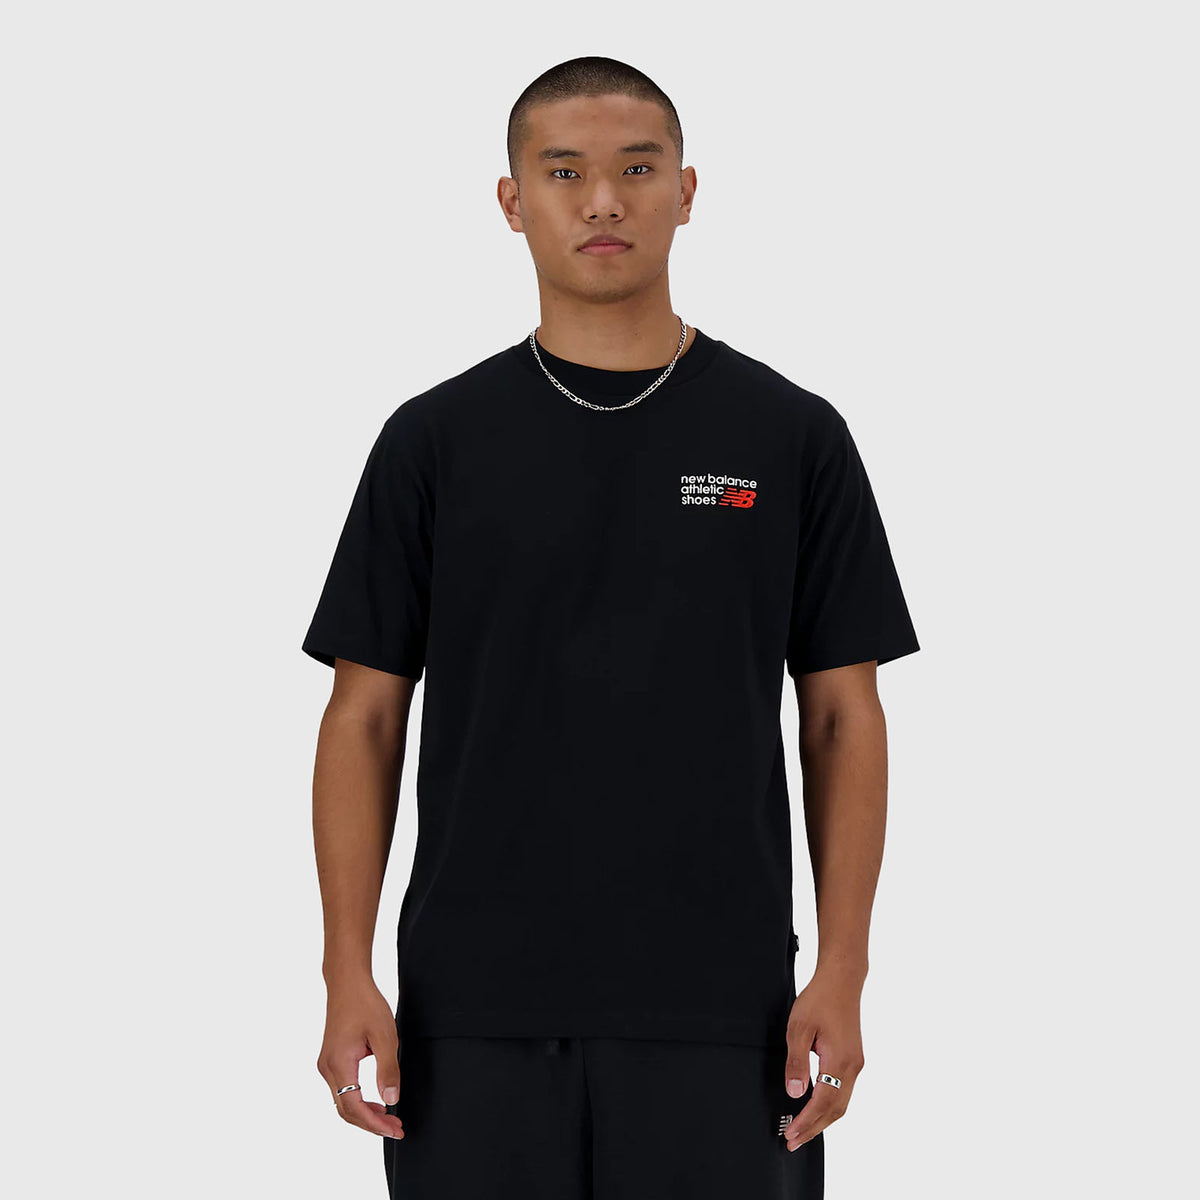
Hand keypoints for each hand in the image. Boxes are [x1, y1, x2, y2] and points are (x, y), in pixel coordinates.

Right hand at [316, 975, 405, 1139]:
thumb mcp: (385, 1035)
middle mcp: (327, 1068)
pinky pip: (342, 1090)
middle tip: (396, 1128)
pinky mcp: (331, 1060)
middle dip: (371, 1124)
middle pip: (346, 1110)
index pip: (354, 1107)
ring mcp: (327, 1064)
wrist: (347, 982)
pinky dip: (358, 1101)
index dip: (374, 1123)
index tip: (394, 1129)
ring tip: (389, 1118)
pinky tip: (375, 1101)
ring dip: (365, 1114)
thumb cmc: (366, 1004)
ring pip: (343, 1102)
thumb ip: (388, 1069)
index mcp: (339, 1064)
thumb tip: (391, 1099)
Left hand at [780, 971, 864, 1151]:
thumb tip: (796, 1094)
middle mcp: (852, 1068)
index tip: (790, 1135)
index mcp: (839, 1062)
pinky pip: (844, 1091)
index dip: (806, 1122)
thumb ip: (796, 1063)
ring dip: (822, 1119)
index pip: (823, 1104)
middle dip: (814, 1128)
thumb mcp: (798, 1028)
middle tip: (792, 1141)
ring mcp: (855, 1064)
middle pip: (835, 1110)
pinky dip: (829, 1106)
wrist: (841, 980)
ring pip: (842, 1103)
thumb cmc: (819, 1000)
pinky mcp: (853, 1058)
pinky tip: (816, 1107)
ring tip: (802, 1130)